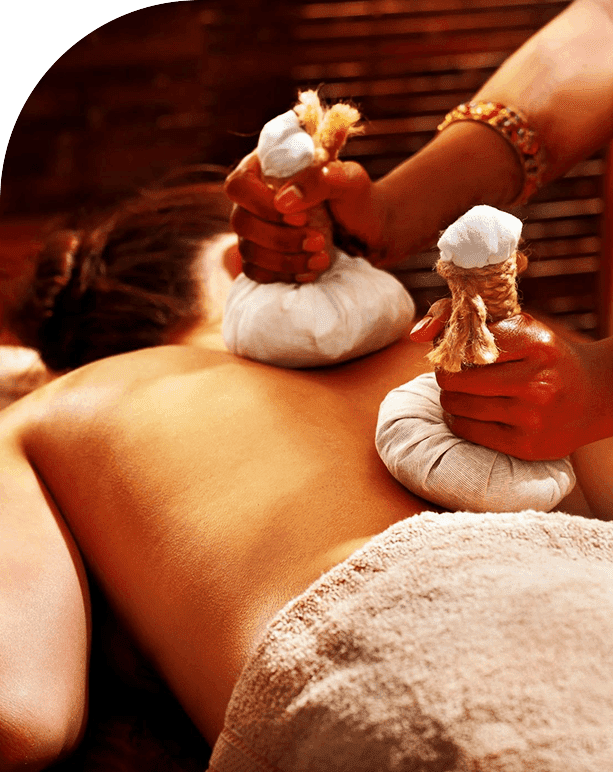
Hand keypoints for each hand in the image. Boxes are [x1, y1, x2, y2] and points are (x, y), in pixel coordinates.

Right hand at [224, 152, 385, 282]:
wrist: (369, 233)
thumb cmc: (358, 200)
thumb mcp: (349, 180)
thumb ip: (319, 180)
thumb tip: (283, 202)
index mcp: (267, 170)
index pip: (239, 185)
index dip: (261, 204)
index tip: (299, 217)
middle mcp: (254, 201)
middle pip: (240, 222)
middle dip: (280, 238)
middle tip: (317, 241)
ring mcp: (256, 232)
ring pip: (247, 251)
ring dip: (284, 260)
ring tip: (320, 258)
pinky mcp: (264, 258)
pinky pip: (256, 272)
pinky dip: (282, 275)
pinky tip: (309, 271)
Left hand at [411, 309, 612, 460]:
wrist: (596, 396)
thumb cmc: (547, 358)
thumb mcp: (523, 329)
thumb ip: (474, 322)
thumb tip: (419, 331)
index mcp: (536, 344)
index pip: (467, 342)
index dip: (450, 346)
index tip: (451, 349)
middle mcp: (537, 381)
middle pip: (455, 378)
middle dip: (445, 375)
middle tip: (451, 373)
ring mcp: (532, 417)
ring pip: (457, 405)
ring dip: (450, 398)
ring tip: (461, 393)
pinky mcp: (526, 446)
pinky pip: (467, 431)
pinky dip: (459, 420)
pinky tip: (468, 412)